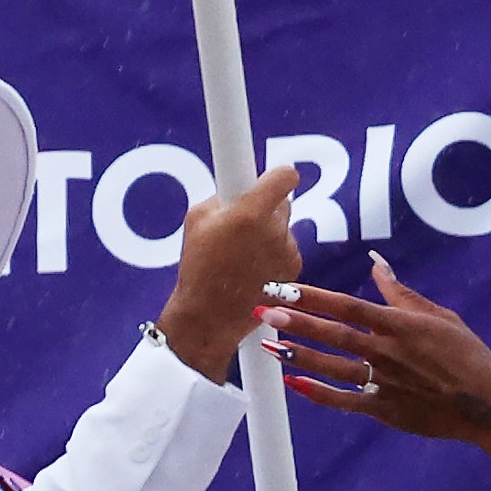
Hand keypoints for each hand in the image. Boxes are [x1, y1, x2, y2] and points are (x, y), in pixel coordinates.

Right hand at [154, 163, 299, 382]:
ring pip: (284, 228)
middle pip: (283, 203)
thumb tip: (236, 190)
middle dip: (265, 207)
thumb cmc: (199, 267)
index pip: (285, 177)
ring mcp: (287, 251)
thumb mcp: (196, 219)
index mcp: (251, 213)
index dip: (279, 175)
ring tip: (241, 252)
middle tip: (242, 220)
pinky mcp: (293, 270)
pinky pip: (286, 249)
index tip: (273, 178)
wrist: (211, 314)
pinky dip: (273, 253)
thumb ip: (222, 198)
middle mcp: (275, 230)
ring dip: (269, 232)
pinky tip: (252, 268)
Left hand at [269, 258, 490, 469]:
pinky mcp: (386, 409)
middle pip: (333, 334)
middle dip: (295, 321)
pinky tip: (294, 384)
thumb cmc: (469, 358)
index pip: (348, 306)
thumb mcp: (441, 317)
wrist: (489, 407)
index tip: (284, 287)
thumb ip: (403, 294)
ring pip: (332, 367)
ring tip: (270, 345)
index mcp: (401, 326)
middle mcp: (388, 353)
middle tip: (261, 310)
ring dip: (299, 355)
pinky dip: (319, 393)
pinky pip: (345, 401)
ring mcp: (385, 382)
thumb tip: (377, 266)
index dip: (313, 296)